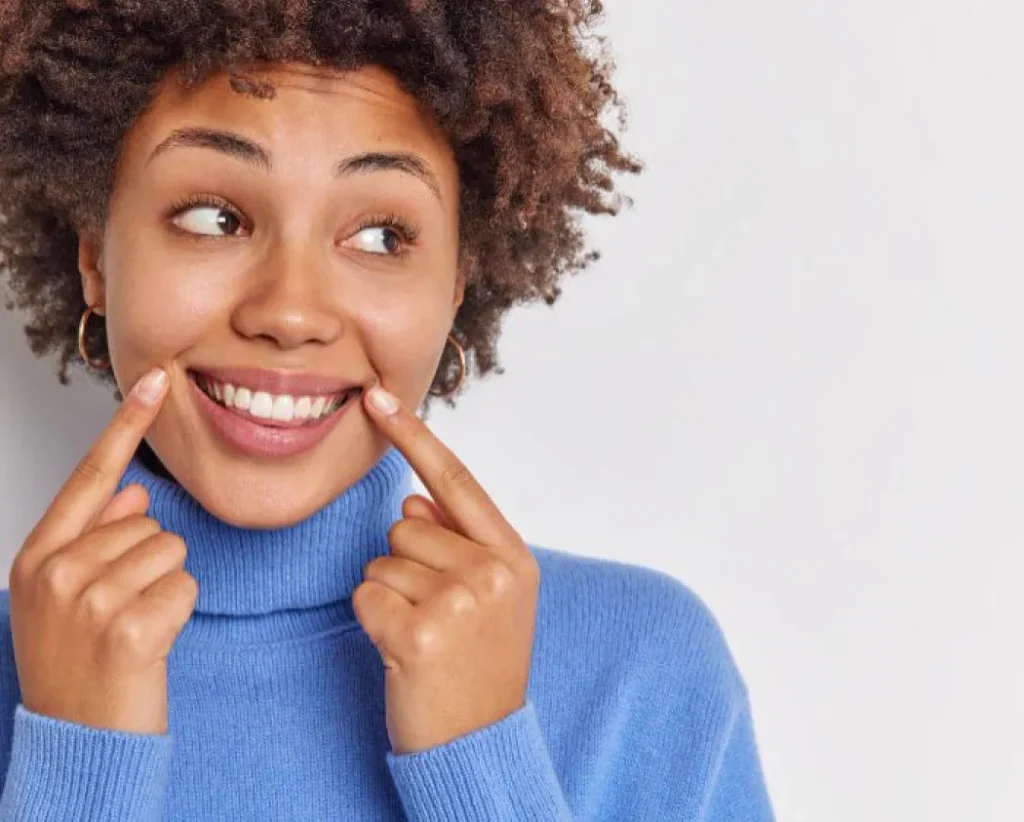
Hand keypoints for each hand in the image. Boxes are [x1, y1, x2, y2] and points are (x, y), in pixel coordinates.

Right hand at [8, 367, 197, 734]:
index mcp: (36, 555)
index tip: (156, 380)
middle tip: (120, 613)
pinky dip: (179, 614)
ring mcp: (88, 598)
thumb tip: (133, 487)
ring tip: (131, 628)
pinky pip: (185, 586)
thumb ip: (95, 537)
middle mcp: (55, 570)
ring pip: (172, 550)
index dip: (125, 425)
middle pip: (147, 522)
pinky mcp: (128, 626)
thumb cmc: (78, 665)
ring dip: (165, 588)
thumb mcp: (65, 596)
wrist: (77, 741)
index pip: (91, 476)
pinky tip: (149, 644)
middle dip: (149, 563)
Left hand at [353, 385, 540, 754]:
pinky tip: (403, 653)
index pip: (456, 481)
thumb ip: (458, 543)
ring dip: (389, 595)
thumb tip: (413, 500)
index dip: (415, 438)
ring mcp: (459, 602)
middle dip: (406, 564)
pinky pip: (366, 594)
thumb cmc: (479, 666)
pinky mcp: (419, 633)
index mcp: (513, 556)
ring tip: (423, 636)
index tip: (378, 399)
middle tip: (435, 617)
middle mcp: (492, 571)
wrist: (480, 743)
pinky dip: (372, 621)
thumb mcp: (490, 599)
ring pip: (382, 559)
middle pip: (406, 525)